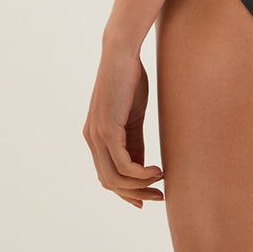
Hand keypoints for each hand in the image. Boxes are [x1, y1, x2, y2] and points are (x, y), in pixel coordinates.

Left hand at [83, 47, 164, 208]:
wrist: (122, 53)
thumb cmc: (130, 78)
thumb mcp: (132, 115)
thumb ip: (133, 140)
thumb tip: (142, 166)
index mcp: (96, 136)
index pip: (108, 175)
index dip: (127, 191)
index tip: (147, 199)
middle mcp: (91, 139)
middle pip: (109, 182)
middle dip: (135, 194)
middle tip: (158, 197)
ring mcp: (96, 135)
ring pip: (114, 178)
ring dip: (140, 187)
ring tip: (161, 181)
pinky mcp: (106, 129)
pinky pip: (122, 164)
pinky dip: (140, 174)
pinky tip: (157, 171)